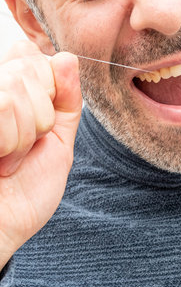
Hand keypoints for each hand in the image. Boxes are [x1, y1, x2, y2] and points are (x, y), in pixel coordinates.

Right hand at [0, 41, 81, 268]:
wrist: (1, 229)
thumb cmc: (26, 191)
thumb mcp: (58, 142)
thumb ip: (66, 101)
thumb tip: (67, 57)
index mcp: (10, 94)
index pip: (34, 57)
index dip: (48, 91)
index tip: (40, 127)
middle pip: (30, 67)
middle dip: (40, 117)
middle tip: (23, 148)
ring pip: (17, 87)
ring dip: (24, 135)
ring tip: (6, 159)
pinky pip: (4, 104)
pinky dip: (10, 141)